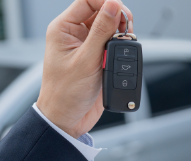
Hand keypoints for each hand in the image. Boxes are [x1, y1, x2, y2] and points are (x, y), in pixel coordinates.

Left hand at [36, 0, 132, 137]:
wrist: (68, 119)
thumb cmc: (65, 93)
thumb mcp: (86, 60)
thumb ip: (101, 31)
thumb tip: (113, 6)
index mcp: (64, 28)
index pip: (87, 1)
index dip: (106, 2)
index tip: (121, 12)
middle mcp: (75, 34)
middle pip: (101, 12)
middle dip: (117, 17)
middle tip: (127, 29)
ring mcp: (87, 46)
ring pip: (110, 27)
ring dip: (121, 32)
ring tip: (125, 42)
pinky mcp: (98, 59)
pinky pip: (113, 44)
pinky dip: (122, 46)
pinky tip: (123, 53)